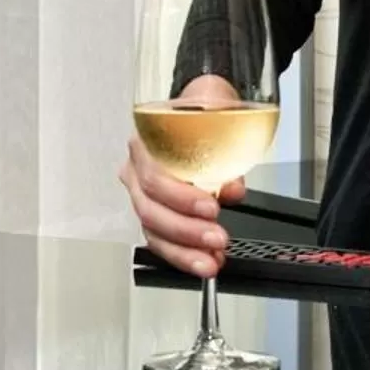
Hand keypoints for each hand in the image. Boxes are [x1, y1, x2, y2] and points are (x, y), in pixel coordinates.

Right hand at [119, 81, 245, 276]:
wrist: (202, 109)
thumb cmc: (203, 107)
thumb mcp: (217, 108)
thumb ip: (226, 144)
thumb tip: (232, 187)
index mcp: (145, 144)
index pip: (154, 177)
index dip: (181, 197)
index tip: (212, 206)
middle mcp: (137, 172)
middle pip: (151, 211)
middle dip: (186, 231)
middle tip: (216, 238)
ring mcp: (145, 196)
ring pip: (154, 233)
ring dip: (184, 252)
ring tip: (211, 261)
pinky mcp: (158, 215)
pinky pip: (164, 242)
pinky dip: (185, 256)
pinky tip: (206, 262)